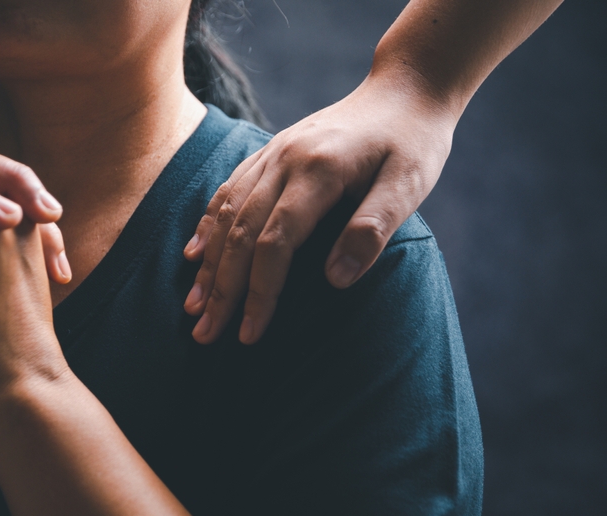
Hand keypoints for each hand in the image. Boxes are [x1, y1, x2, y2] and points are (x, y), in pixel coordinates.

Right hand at [183, 73, 456, 343]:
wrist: (405, 89)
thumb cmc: (413, 143)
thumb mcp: (409, 185)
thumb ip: (372, 229)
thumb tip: (335, 281)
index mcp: (319, 170)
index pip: (276, 241)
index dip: (260, 291)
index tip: (251, 334)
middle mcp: (285, 159)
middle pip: (241, 233)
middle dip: (221, 289)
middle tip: (205, 335)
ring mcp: (273, 153)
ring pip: (227, 214)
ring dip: (208, 265)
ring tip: (193, 307)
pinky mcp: (270, 153)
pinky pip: (228, 191)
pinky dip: (208, 227)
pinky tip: (194, 255)